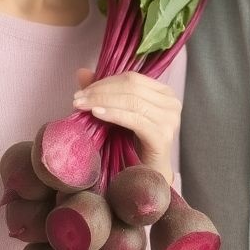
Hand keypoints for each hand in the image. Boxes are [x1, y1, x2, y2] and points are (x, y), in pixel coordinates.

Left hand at [71, 68, 179, 183]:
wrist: (148, 177)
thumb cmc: (134, 145)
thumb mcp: (119, 114)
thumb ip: (104, 92)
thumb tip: (81, 72)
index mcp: (164, 93)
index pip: (132, 78)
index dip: (105, 81)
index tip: (82, 90)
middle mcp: (172, 103)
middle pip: (131, 87)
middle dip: (100, 91)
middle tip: (77, 98)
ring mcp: (170, 119)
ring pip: (131, 101)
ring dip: (102, 101)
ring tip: (82, 106)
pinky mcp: (162, 136)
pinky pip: (134, 119)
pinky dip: (114, 114)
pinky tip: (97, 114)